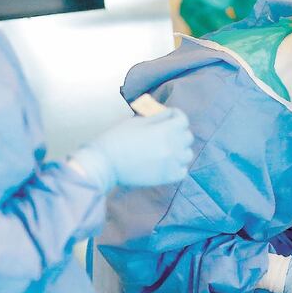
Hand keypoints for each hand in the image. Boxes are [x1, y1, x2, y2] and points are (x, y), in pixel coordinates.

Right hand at [74, 109, 193, 190]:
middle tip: (166, 131)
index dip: (176, 115)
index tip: (169, 116)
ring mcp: (171, 164)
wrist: (105, 164)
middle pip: (187, 136)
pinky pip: (182, 171)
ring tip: (167, 148)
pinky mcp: (166, 178)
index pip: (183, 120)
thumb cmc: (117, 139)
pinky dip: (178, 166)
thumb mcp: (137, 122)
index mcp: (165, 130)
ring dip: (180, 149)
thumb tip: (169, 114)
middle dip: (178, 131)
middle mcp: (172, 147)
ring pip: (187, 154)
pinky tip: (167, 163)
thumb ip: (157, 117)